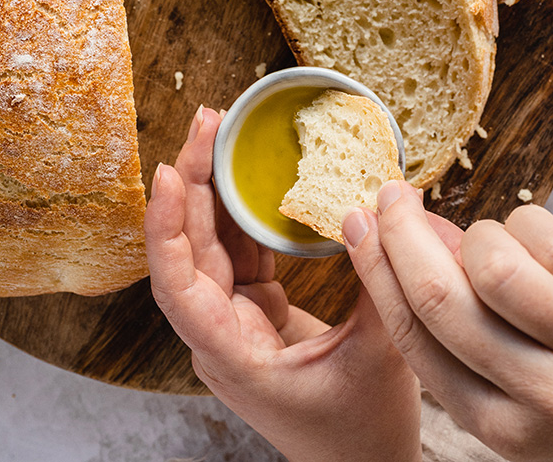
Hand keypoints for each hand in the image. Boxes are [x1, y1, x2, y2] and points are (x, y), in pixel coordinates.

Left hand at [144, 106, 421, 461]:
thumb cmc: (363, 432)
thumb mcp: (382, 355)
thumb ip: (379, 281)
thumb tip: (385, 207)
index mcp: (232, 354)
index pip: (178, 286)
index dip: (167, 227)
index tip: (170, 171)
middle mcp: (221, 334)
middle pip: (189, 250)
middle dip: (194, 181)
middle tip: (209, 122)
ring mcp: (235, 321)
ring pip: (210, 245)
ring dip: (213, 190)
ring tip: (222, 133)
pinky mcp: (255, 311)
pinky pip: (238, 252)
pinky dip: (241, 212)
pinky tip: (249, 175)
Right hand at [343, 180, 552, 461]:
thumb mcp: (529, 399)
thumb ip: (469, 337)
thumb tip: (407, 244)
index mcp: (505, 430)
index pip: (416, 339)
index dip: (377, 272)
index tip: (357, 224)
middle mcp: (545, 404)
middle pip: (440, 297)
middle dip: (403, 233)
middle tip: (392, 195)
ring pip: (492, 264)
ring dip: (484, 235)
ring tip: (505, 244)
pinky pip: (549, 240)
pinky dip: (531, 225)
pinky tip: (546, 242)